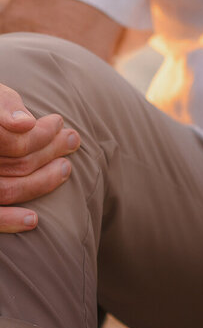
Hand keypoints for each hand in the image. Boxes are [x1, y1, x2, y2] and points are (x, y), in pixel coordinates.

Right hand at [0, 83, 79, 231]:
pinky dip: (9, 221)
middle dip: (50, 151)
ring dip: (43, 182)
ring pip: (7, 189)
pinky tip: (33, 219)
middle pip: (15, 164)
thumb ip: (4, 106)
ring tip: (66, 167)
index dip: (42, 133)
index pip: (14, 142)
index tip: (59, 122)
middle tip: (72, 138)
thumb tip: (25, 123)